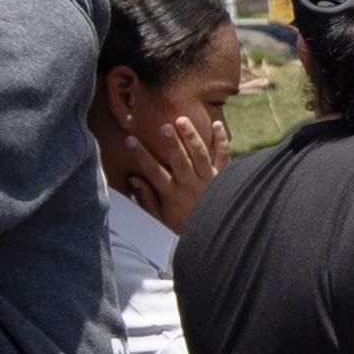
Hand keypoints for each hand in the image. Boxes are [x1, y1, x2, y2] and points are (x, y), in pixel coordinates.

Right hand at [108, 97, 228, 230]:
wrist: (215, 233)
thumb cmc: (184, 225)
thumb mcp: (161, 218)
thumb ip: (147, 199)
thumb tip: (133, 179)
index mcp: (173, 194)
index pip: (153, 172)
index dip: (141, 156)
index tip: (130, 140)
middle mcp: (190, 185)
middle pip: (180, 161)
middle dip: (172, 144)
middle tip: (165, 127)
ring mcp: (209, 180)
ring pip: (200, 156)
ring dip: (192, 137)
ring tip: (183, 120)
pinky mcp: (223, 176)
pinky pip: (224, 156)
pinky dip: (222, 140)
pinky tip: (216, 124)